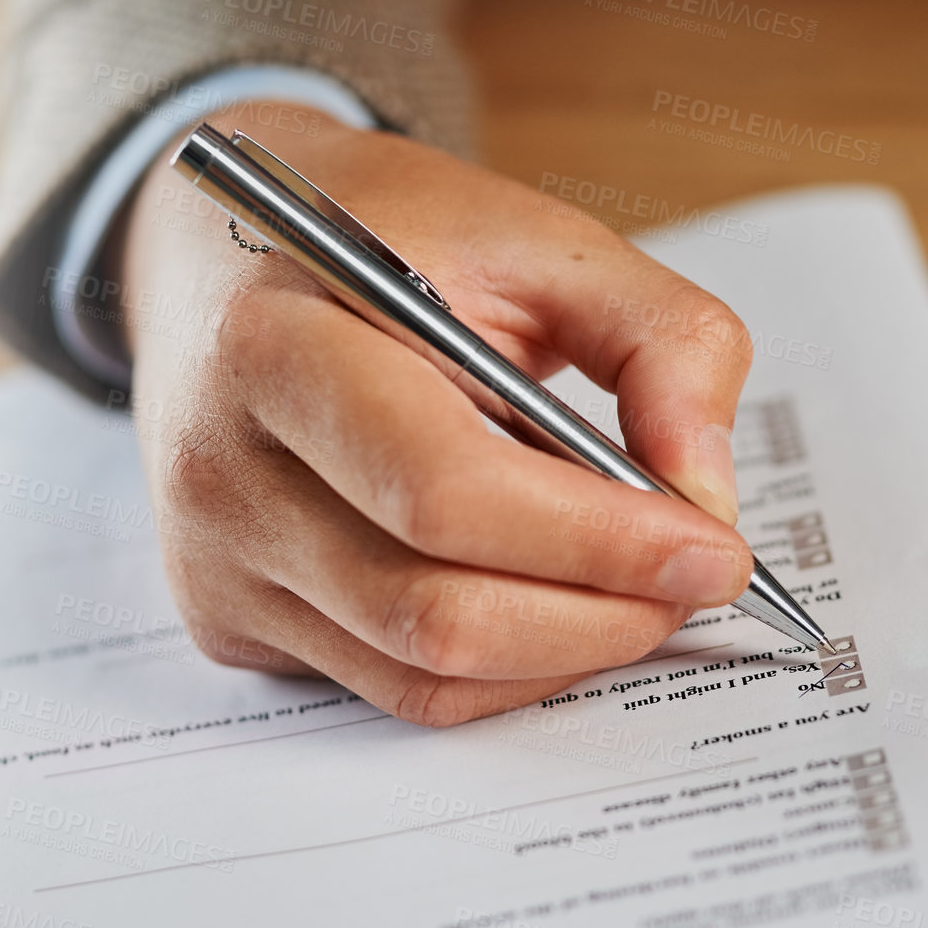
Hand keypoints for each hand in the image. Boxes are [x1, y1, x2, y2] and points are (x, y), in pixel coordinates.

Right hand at [119, 103, 756, 725]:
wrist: (223, 258)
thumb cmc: (391, 241)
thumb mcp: (540, 240)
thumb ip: (661, 341)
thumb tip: (707, 497)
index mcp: (275, 345)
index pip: (443, 489)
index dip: (597, 539)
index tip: (713, 547)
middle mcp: (220, 471)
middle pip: (433, 609)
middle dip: (600, 614)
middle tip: (696, 580)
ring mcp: (214, 561)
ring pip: (423, 673)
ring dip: (565, 652)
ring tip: (641, 591)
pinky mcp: (229, 619)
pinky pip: (395, 688)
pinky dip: (505, 669)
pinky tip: (558, 606)